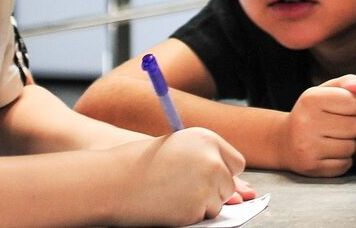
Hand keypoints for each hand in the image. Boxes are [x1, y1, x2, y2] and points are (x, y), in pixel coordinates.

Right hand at [111, 127, 244, 225]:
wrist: (114, 181)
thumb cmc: (141, 164)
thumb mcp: (178, 148)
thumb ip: (206, 159)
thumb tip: (240, 188)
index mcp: (208, 139)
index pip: (236, 162)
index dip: (222, 172)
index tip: (207, 177)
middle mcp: (213, 160)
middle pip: (229, 186)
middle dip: (213, 191)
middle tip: (184, 189)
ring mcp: (207, 185)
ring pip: (218, 204)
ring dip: (201, 204)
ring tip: (172, 194)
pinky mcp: (197, 207)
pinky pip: (203, 217)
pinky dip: (190, 215)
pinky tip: (169, 205)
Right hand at [278, 74, 355, 176]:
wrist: (283, 141)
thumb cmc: (311, 112)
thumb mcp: (324, 91)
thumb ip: (346, 83)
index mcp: (311, 99)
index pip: (353, 103)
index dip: (353, 106)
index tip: (342, 110)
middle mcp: (306, 122)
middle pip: (355, 126)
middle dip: (353, 126)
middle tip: (339, 126)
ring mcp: (307, 147)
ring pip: (351, 147)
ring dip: (348, 144)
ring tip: (335, 139)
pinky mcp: (311, 167)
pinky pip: (344, 165)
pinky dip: (343, 160)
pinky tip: (330, 153)